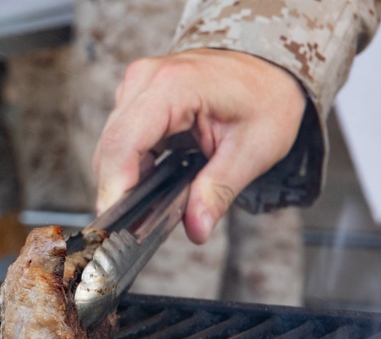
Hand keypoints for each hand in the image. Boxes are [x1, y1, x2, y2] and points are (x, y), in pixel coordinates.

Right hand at [93, 49, 307, 243]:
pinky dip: (132, 167)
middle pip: (111, 147)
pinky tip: (154, 182)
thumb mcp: (253, 150)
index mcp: (175, 85)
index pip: (124, 141)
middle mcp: (147, 79)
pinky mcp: (137, 97)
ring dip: (125, 180)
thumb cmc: (267, 98)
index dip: (114, 186)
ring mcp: (138, 85)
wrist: (269, 68)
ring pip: (111, 146)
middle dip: (119, 191)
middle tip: (140, 229)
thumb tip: (196, 229)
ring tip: (153, 207)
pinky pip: (121, 139)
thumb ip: (219, 191)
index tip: (116, 225)